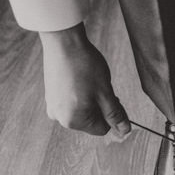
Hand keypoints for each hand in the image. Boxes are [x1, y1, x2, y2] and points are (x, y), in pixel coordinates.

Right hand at [39, 22, 131, 136]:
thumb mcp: (105, 93)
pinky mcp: (50, 94)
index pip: (102, 129)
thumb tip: (125, 131)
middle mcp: (59, 117)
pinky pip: (70, 101)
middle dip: (99, 106)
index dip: (111, 113)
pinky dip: (78, 93)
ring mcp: (52, 105)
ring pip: (81, 109)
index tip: (112, 96)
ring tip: (87, 80)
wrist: (63, 43)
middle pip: (90, 120)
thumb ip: (115, 115)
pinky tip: (79, 77)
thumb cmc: (85, 67)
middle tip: (100, 86)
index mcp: (73, 121)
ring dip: (90, 99)